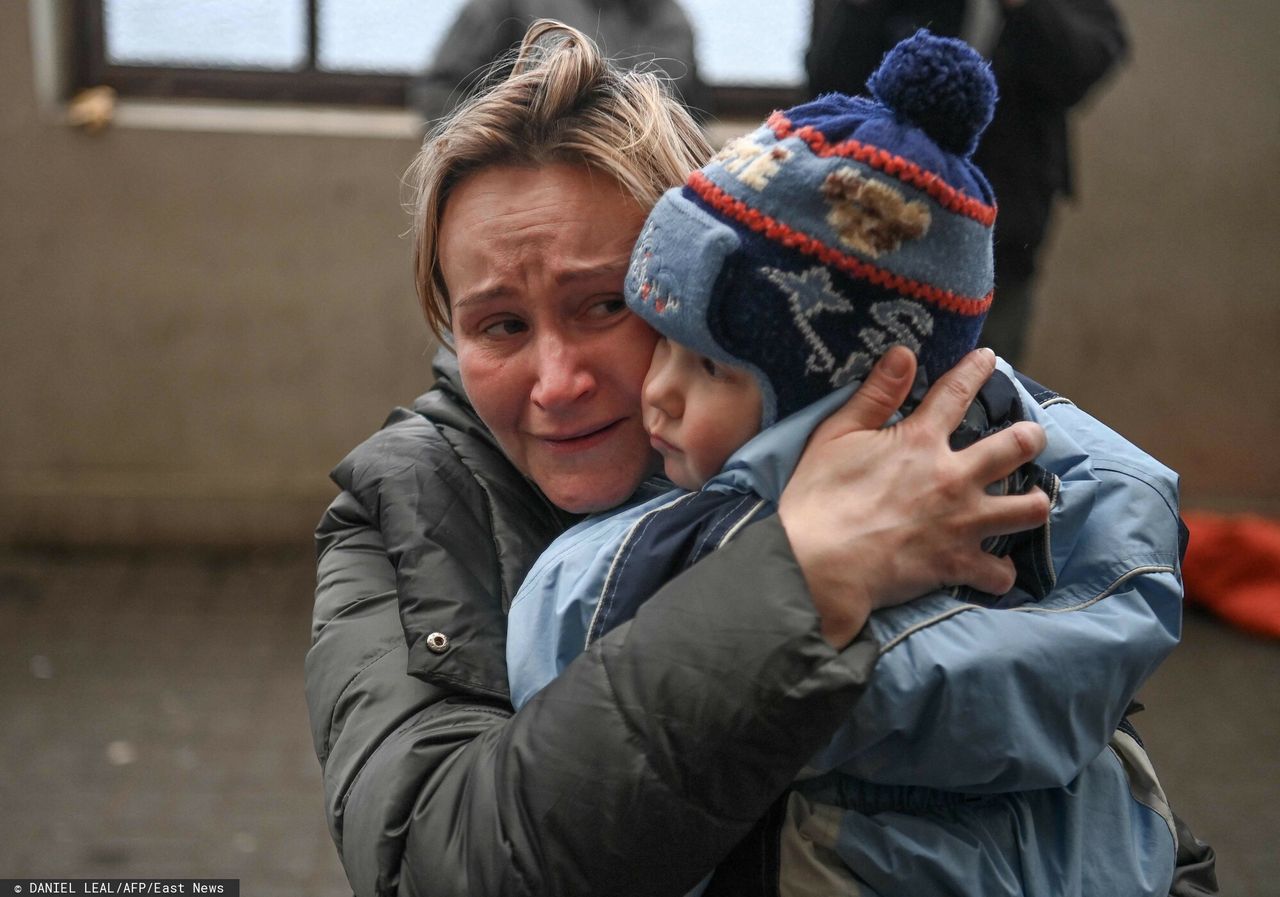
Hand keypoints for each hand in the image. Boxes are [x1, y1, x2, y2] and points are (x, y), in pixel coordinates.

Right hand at [778, 347, 1049, 647]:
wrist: (817, 562)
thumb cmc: (819, 496)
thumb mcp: (836, 434)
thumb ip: (875, 395)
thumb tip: (904, 354)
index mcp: (921, 440)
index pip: (957, 392)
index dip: (976, 370)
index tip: (989, 358)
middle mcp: (953, 477)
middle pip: (1017, 447)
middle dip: (1031, 438)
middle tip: (1030, 438)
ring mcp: (962, 522)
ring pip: (1029, 509)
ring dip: (1033, 503)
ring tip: (1031, 502)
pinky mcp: (957, 564)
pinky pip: (999, 572)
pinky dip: (998, 571)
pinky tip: (995, 567)